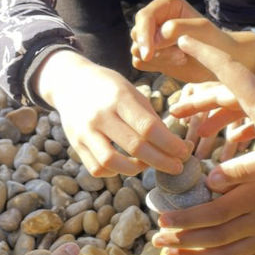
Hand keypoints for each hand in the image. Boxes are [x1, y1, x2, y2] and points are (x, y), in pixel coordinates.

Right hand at [34, 49, 190, 175]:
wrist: (69, 82)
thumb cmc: (109, 87)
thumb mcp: (130, 91)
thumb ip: (150, 117)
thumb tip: (176, 146)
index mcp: (118, 97)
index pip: (149, 127)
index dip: (170, 144)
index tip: (184, 153)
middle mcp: (100, 114)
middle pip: (135, 147)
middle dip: (162, 161)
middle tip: (177, 167)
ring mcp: (84, 130)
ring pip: (112, 162)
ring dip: (136, 169)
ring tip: (148, 165)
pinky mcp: (75, 143)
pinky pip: (97, 168)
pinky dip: (115, 172)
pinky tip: (124, 165)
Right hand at [129, 0, 254, 81]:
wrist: (223, 62)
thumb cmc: (216, 42)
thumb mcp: (201, 30)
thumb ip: (177, 29)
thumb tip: (155, 39)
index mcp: (166, 3)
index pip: (144, 17)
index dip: (144, 35)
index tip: (149, 53)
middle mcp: (156, 17)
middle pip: (137, 33)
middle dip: (155, 49)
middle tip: (181, 55)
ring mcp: (151, 35)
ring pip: (137, 49)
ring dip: (159, 58)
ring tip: (182, 57)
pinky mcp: (151, 52)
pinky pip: (139, 61)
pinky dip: (156, 65)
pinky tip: (175, 62)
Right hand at [168, 36, 254, 192]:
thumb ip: (242, 170)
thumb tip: (210, 180)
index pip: (223, 69)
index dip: (201, 53)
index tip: (182, 38)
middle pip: (223, 92)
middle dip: (198, 101)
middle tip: (175, 111)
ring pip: (238, 106)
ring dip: (217, 117)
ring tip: (199, 133)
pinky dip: (238, 127)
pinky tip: (233, 142)